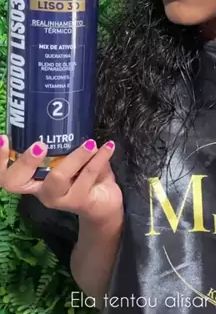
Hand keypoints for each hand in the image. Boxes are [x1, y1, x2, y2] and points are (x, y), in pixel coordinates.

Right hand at [0, 137, 123, 226]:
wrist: (105, 204)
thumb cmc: (83, 175)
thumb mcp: (69, 157)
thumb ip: (62, 142)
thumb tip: (63, 108)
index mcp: (32, 178)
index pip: (5, 174)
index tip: (3, 137)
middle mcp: (40, 190)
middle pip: (17, 182)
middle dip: (25, 162)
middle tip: (40, 144)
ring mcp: (58, 198)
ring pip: (58, 177)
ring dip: (75, 156)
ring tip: (90, 142)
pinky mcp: (79, 201)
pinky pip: (87, 176)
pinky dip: (99, 158)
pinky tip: (108, 146)